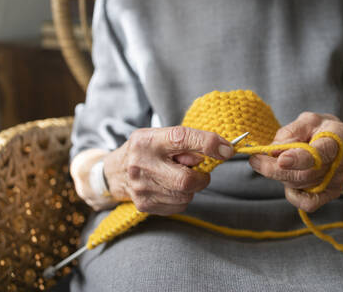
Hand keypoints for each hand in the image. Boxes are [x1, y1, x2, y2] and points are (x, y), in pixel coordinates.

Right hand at [103, 126, 234, 215]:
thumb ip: (186, 142)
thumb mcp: (161, 137)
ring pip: (186, 195)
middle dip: (201, 177)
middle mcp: (142, 164)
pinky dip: (183, 197)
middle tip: (199, 171)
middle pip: (186, 179)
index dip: (208, 143)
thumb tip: (218, 151)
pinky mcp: (145, 205)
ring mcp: (142, 188)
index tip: (227, 149)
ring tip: (178, 176)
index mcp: (148, 140)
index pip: (182, 139)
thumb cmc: (146, 150)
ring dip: (192, 187)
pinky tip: (171, 187)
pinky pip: (179, 206)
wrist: (115, 172)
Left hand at [248, 112, 342, 211]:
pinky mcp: (331, 193)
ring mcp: (337, 180)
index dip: (300, 158)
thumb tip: (272, 151)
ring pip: (301, 186)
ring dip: (281, 176)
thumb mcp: (306, 121)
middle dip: (276, 170)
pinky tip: (287, 179)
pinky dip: (292, 194)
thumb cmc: (322, 130)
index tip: (281, 160)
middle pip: (306, 174)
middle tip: (256, 161)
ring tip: (274, 162)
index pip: (321, 151)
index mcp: (339, 137)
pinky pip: (308, 202)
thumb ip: (289, 133)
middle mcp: (341, 162)